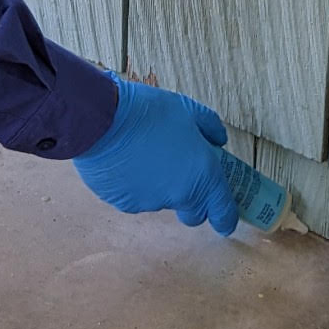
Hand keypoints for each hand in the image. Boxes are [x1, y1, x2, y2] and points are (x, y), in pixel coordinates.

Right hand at [72, 75, 238, 234]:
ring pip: (162, 202)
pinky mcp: (124, 204)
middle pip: (192, 214)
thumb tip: (217, 140)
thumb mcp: (188, 109)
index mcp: (203, 175)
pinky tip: (126, 160)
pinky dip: (135, 185)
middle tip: (182, 173)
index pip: (223, 213)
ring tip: (145, 154)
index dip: (226, 218)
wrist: (102, 121)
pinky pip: (136, 198)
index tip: (225, 218)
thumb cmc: (148, 112)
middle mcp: (179, 196)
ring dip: (160, 186)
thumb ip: (210, 127)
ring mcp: (150, 203)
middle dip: (192, 200)